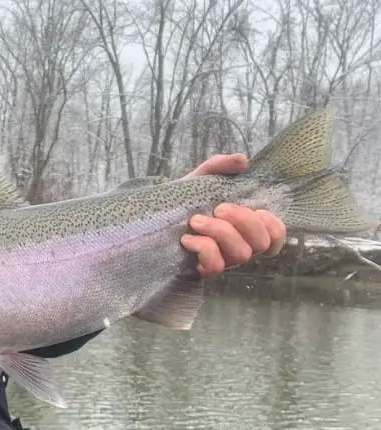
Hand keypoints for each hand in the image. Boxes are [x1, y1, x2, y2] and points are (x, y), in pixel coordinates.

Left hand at [180, 153, 286, 276]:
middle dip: (244, 221)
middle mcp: (239, 246)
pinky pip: (216, 266)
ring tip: (196, 220)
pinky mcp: (205, 270)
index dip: (271, 224)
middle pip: (261, 244)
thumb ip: (220, 166)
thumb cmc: (184, 200)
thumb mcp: (201, 179)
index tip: (253, 208)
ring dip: (220, 232)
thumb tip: (242, 160)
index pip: (275, 236)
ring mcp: (224, 260)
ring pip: (240, 254)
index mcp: (245, 227)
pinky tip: (187, 239)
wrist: (153, 217)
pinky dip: (204, 249)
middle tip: (219, 208)